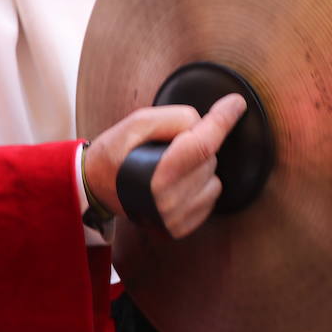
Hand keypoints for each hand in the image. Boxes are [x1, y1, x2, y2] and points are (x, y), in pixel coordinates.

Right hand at [84, 95, 245, 238]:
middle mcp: (170, 202)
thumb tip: (201, 123)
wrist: (95, 189)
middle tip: (168, 146)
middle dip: (197, 144)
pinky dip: (200, 185)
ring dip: (200, 167)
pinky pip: (210, 198)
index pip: (203, 144)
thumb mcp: (134, 124)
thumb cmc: (113, 154)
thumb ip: (170, 118)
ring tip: (170, 166)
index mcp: (158, 176)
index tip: (236, 104)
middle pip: (209, 158)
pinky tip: (177, 182)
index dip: (223, 120)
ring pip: (214, 179)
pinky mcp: (182, 228)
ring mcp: (177, 219)